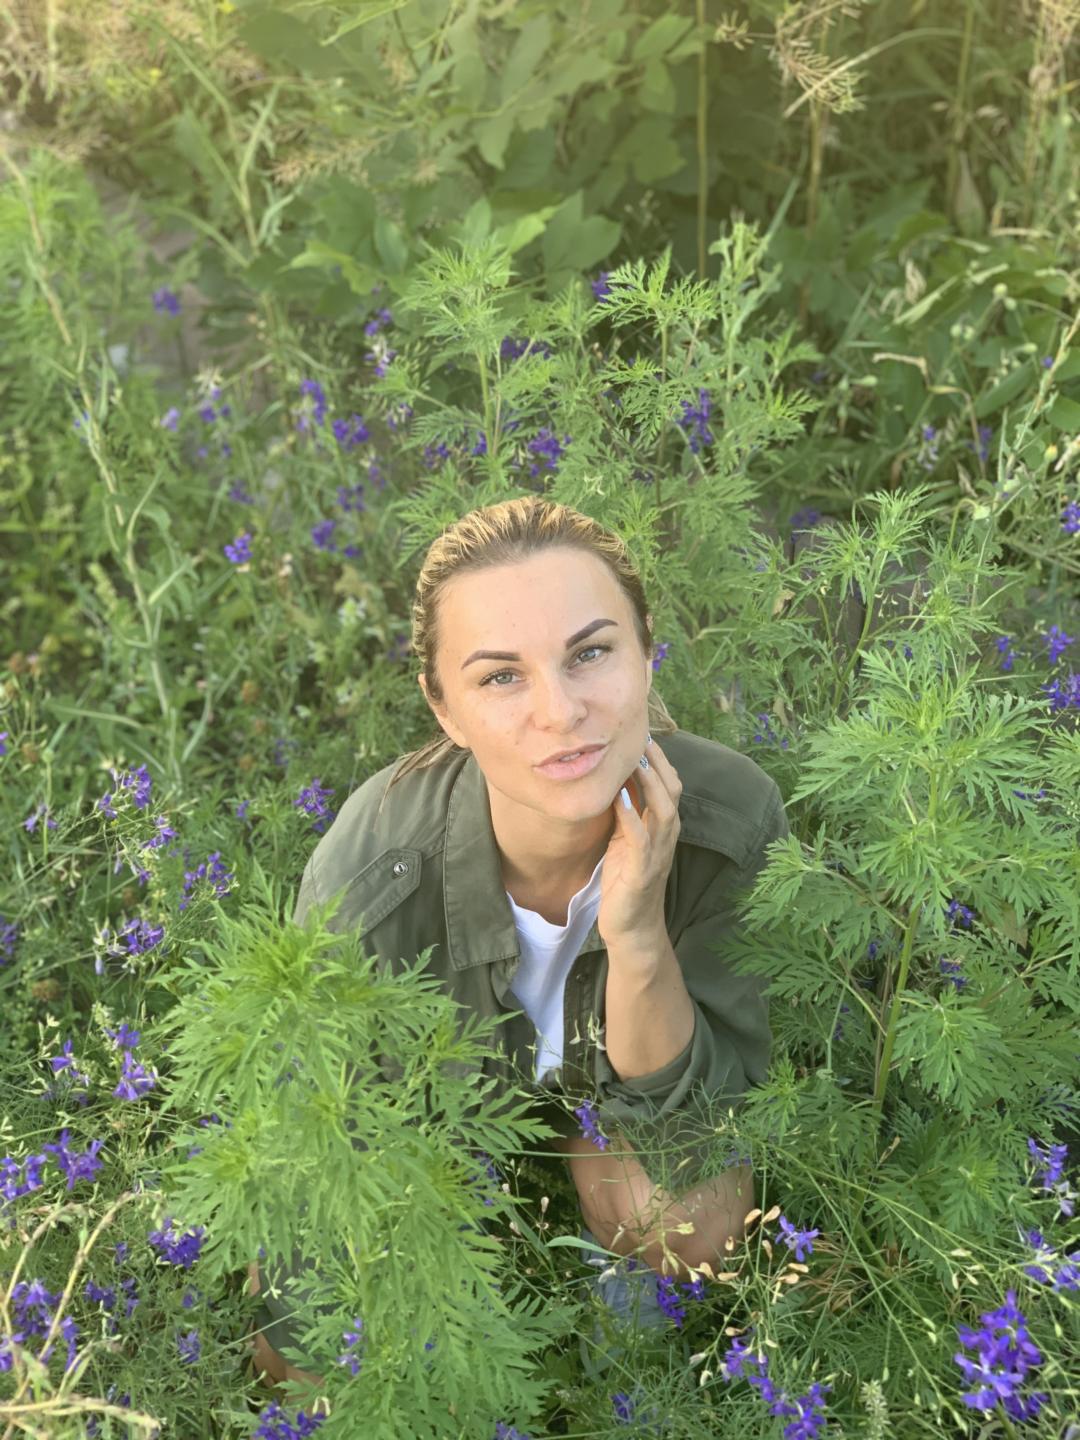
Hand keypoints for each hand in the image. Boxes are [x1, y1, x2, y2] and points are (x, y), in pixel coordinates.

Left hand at [596, 736, 682, 945]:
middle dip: (658, 761)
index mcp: (664, 826)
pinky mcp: (641, 871)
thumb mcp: (625, 839)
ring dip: (650, 782)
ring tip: (635, 759)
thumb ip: (625, 811)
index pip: (669, 783)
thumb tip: (612, 778)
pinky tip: (620, 798)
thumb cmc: (626, 881)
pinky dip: (631, 816)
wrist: (631, 928)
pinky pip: (640, 839)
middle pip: (672, 789)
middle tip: (639, 735)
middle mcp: (667, 836)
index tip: (638, 731)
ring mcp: (657, 853)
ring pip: (664, 809)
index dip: (658, 757)